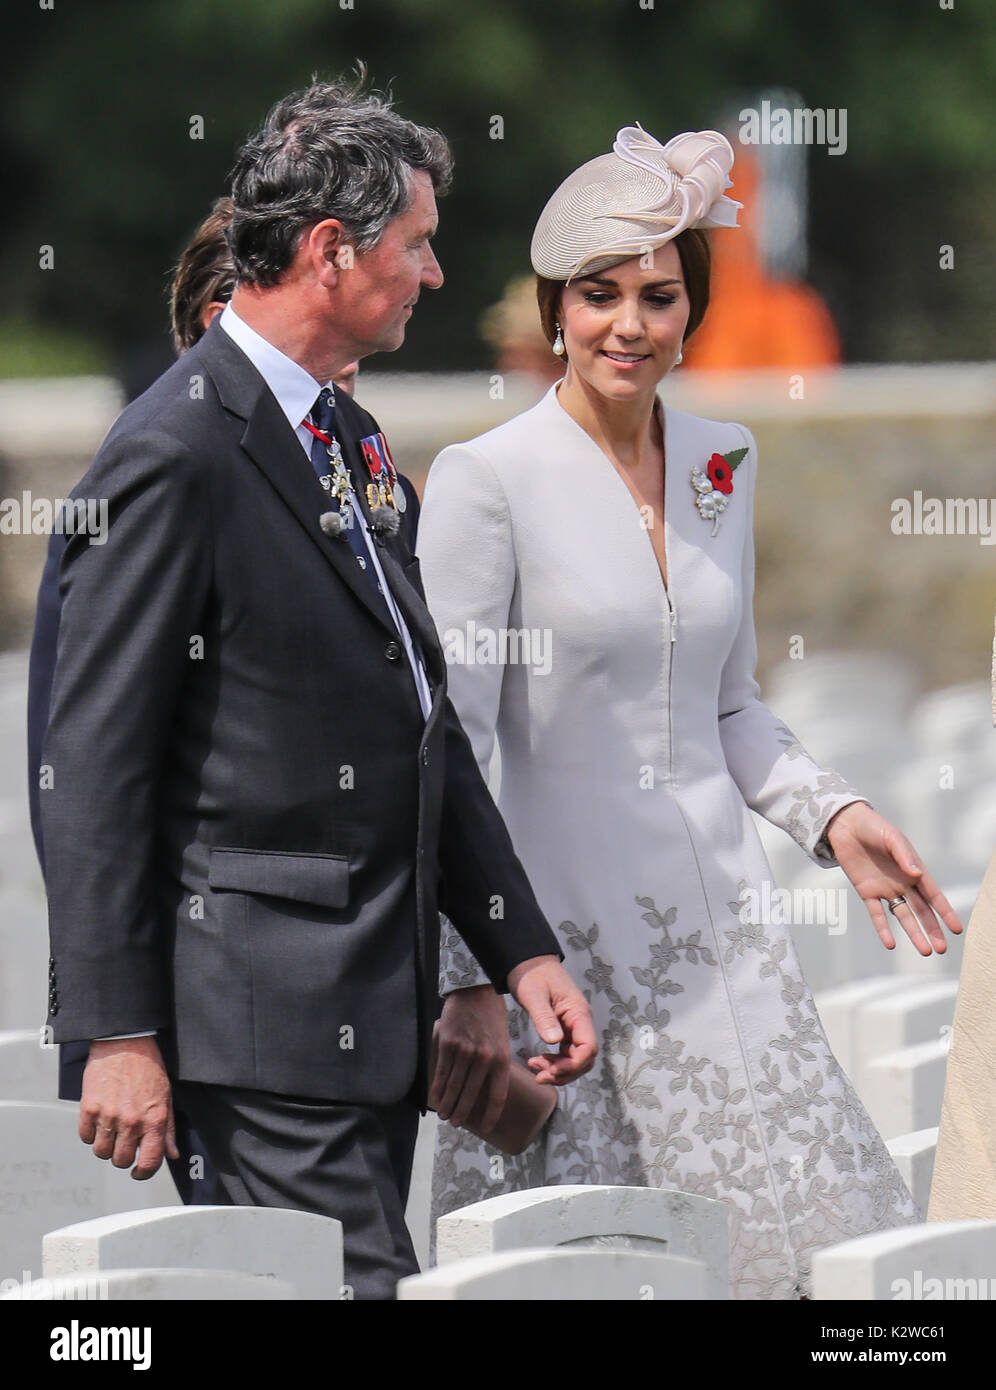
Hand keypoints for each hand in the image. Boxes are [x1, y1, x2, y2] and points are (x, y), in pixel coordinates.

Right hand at [79, 1036, 178, 1178]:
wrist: (124, 1042)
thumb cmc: (148, 1067)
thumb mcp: (166, 1096)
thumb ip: (168, 1129)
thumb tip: (171, 1154)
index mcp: (154, 1119)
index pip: (149, 1162)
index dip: (143, 1172)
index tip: (138, 1170)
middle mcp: (131, 1121)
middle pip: (120, 1160)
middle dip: (123, 1156)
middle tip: (124, 1142)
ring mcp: (108, 1116)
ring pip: (101, 1152)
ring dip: (106, 1146)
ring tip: (112, 1130)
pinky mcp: (89, 1108)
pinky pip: (85, 1136)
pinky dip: (91, 1133)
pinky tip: (99, 1120)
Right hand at [430, 985, 510, 1130]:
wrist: (476, 990)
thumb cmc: (492, 1016)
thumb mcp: (502, 1041)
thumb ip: (495, 1064)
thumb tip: (487, 1088)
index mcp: (501, 1058)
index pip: (497, 1095)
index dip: (490, 1115)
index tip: (485, 1128)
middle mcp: (483, 1057)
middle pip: (470, 1095)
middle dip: (462, 1113)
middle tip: (456, 1124)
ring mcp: (464, 1050)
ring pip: (453, 1086)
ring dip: (447, 1104)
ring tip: (445, 1116)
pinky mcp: (447, 1043)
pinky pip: (441, 1072)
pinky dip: (437, 1088)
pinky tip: (435, 1097)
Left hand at [506, 955, 597, 1084]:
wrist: (528, 961)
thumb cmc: (532, 973)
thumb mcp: (534, 994)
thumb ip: (544, 1017)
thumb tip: (555, 1041)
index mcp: (579, 1013)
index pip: (588, 1048)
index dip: (573, 1065)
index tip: (552, 1070)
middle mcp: (580, 1022)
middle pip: (585, 1059)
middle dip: (565, 1072)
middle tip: (540, 1075)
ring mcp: (573, 1026)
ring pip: (576, 1059)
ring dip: (560, 1070)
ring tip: (537, 1070)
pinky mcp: (564, 1029)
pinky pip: (567, 1053)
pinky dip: (556, 1062)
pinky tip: (540, 1062)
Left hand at [824, 802, 964, 953]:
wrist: (847, 826)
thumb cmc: (874, 828)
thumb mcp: (892, 838)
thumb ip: (903, 856)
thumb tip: (917, 874)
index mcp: (914, 870)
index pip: (933, 895)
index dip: (945, 912)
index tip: (956, 929)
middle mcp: (902, 883)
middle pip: (921, 911)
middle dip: (932, 929)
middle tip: (941, 949)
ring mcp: (885, 889)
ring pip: (903, 916)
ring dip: (913, 933)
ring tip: (924, 951)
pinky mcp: (866, 891)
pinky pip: (876, 913)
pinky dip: (883, 928)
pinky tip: (890, 944)